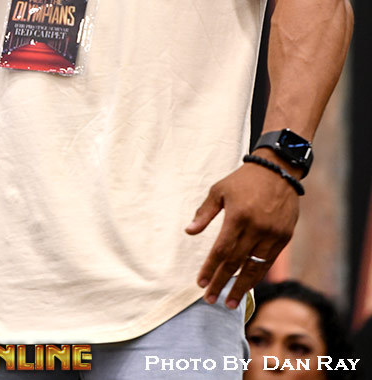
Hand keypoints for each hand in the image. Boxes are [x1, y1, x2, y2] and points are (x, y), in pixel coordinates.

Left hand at [185, 162, 298, 308]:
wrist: (278, 171)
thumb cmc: (244, 180)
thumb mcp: (219, 190)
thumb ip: (204, 213)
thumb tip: (189, 232)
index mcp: (237, 216)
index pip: (221, 250)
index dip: (210, 269)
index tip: (200, 283)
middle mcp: (256, 228)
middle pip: (235, 263)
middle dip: (221, 283)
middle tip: (210, 299)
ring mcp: (272, 234)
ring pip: (254, 267)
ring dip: (241, 287)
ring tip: (230, 303)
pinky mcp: (284, 237)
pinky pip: (268, 261)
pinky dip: (257, 275)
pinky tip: (247, 284)